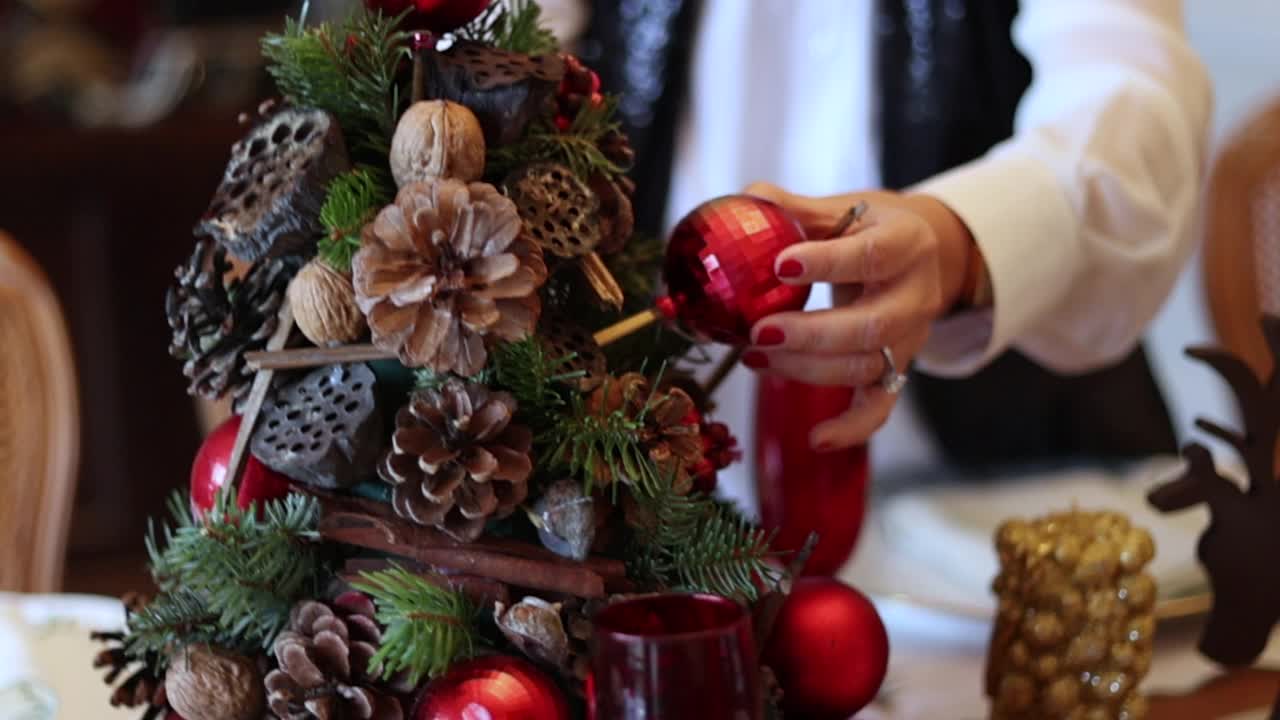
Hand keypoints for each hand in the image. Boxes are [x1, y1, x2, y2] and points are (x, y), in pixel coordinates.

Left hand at [741, 182, 977, 450]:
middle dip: (811, 334)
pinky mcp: (898, 370)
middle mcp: (915, 296)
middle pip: (871, 326)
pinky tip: (816, 439)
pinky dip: (852, 428)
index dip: (827, 263)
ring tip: (753, 356)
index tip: (780, 264)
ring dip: (806, 370)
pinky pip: (881, 408)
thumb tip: (747, 198)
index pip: (871, 255)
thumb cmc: (873, 229)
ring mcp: (910, 339)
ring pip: (865, 367)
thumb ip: (797, 209)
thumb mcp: (846, 208)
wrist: (927, 256)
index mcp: (907, 243)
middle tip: (758, 331)